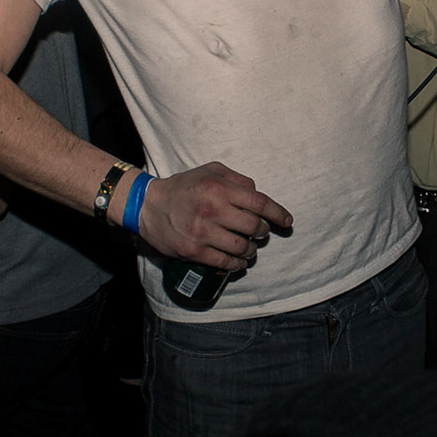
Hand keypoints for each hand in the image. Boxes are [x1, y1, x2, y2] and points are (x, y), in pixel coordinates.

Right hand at [137, 162, 293, 271]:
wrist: (148, 206)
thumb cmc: (184, 187)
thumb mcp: (210, 171)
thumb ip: (236, 179)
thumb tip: (258, 193)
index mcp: (219, 188)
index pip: (260, 203)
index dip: (278, 214)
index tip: (287, 221)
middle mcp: (212, 209)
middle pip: (254, 227)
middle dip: (263, 232)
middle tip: (261, 233)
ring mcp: (203, 232)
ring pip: (242, 248)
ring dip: (251, 251)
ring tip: (249, 249)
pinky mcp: (194, 251)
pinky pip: (225, 262)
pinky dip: (237, 265)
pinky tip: (239, 262)